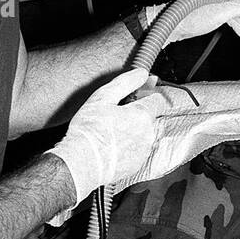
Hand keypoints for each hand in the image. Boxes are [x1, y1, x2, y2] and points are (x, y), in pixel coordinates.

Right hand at [44, 68, 169, 206]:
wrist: (81, 164)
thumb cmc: (89, 130)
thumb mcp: (103, 97)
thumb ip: (125, 82)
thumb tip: (142, 73)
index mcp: (142, 115)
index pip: (158, 100)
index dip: (148, 95)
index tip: (137, 96)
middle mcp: (148, 133)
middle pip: (151, 118)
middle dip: (139, 115)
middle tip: (118, 116)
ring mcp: (144, 151)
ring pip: (146, 135)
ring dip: (135, 131)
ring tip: (113, 132)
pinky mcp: (137, 165)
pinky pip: (139, 151)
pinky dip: (130, 147)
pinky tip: (113, 146)